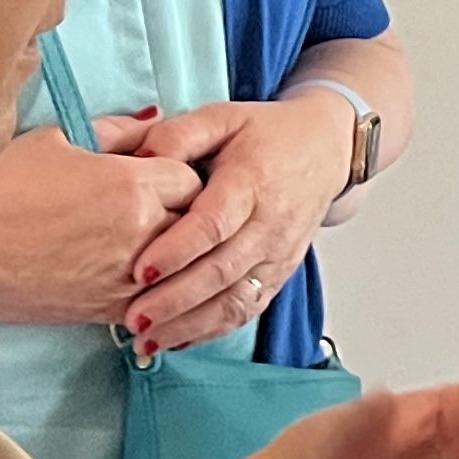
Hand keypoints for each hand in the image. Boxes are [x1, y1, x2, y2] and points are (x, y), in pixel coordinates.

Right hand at [0, 125, 204, 324]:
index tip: (164, 177)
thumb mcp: (58, 141)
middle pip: (197, 223)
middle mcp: (139, 231)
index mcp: (131, 184)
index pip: (192, 178)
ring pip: (182, 266)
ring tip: (149, 243)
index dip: (181, 175)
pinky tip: (133, 273)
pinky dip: (154, 287)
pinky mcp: (108, 308)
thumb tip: (155, 121)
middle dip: (187, 214)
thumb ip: (116, 132)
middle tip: (164, 211)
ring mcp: (126, 275)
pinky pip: (157, 298)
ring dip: (174, 255)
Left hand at [114, 93, 367, 355]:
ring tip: (148, 340)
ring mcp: (279, 253)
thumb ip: (177, 135)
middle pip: (222, 270)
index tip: (139, 269)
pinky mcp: (280, 272)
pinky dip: (212, 329)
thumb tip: (138, 159)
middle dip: (175, 300)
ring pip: (236, 299)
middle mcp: (270, 224)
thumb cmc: (265, 134)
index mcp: (252, 181)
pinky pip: (248, 308)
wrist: (326, 148)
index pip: (214, 224)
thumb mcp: (221, 117)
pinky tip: (177, 341)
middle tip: (133, 318)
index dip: (177, 249)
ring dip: (191, 324)